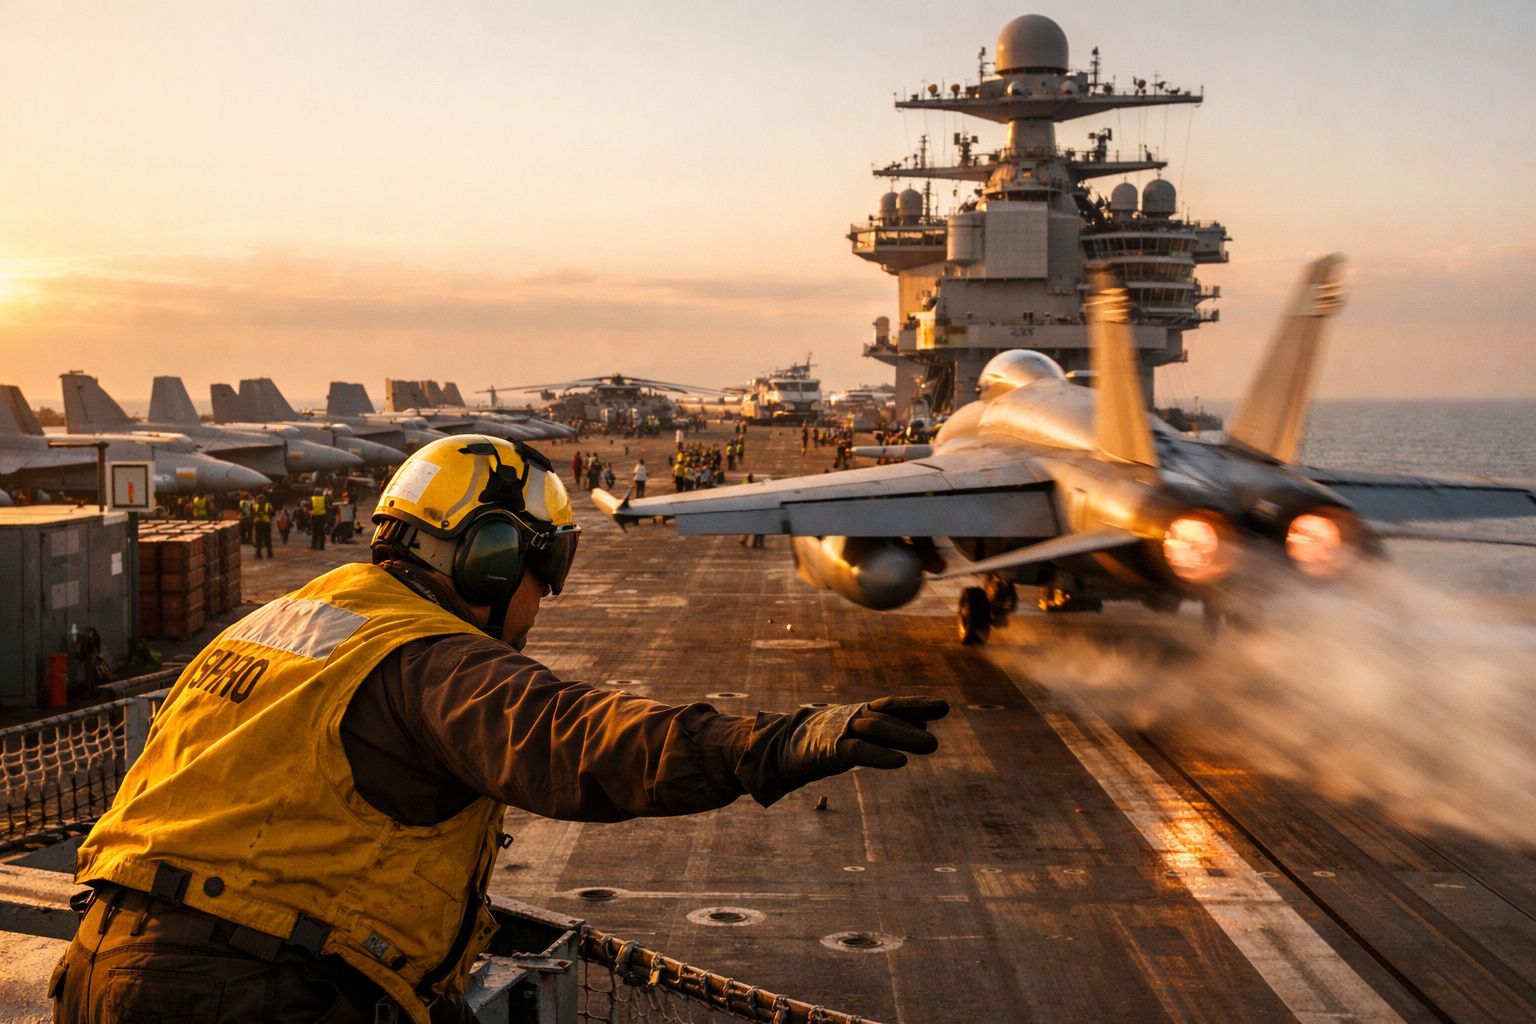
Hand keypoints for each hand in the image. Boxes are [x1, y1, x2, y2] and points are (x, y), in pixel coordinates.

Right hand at [773, 695, 948, 790]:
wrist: (779, 748)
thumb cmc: (823, 742)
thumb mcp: (858, 736)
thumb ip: (889, 734)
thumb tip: (924, 732)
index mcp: (858, 714)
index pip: (891, 706)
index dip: (916, 704)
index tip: (943, 706)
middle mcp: (852, 718)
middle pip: (887, 713)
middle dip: (916, 712)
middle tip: (945, 710)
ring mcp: (839, 732)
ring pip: (876, 728)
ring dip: (905, 734)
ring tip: (932, 744)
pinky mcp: (828, 751)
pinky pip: (857, 751)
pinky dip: (880, 755)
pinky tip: (900, 761)